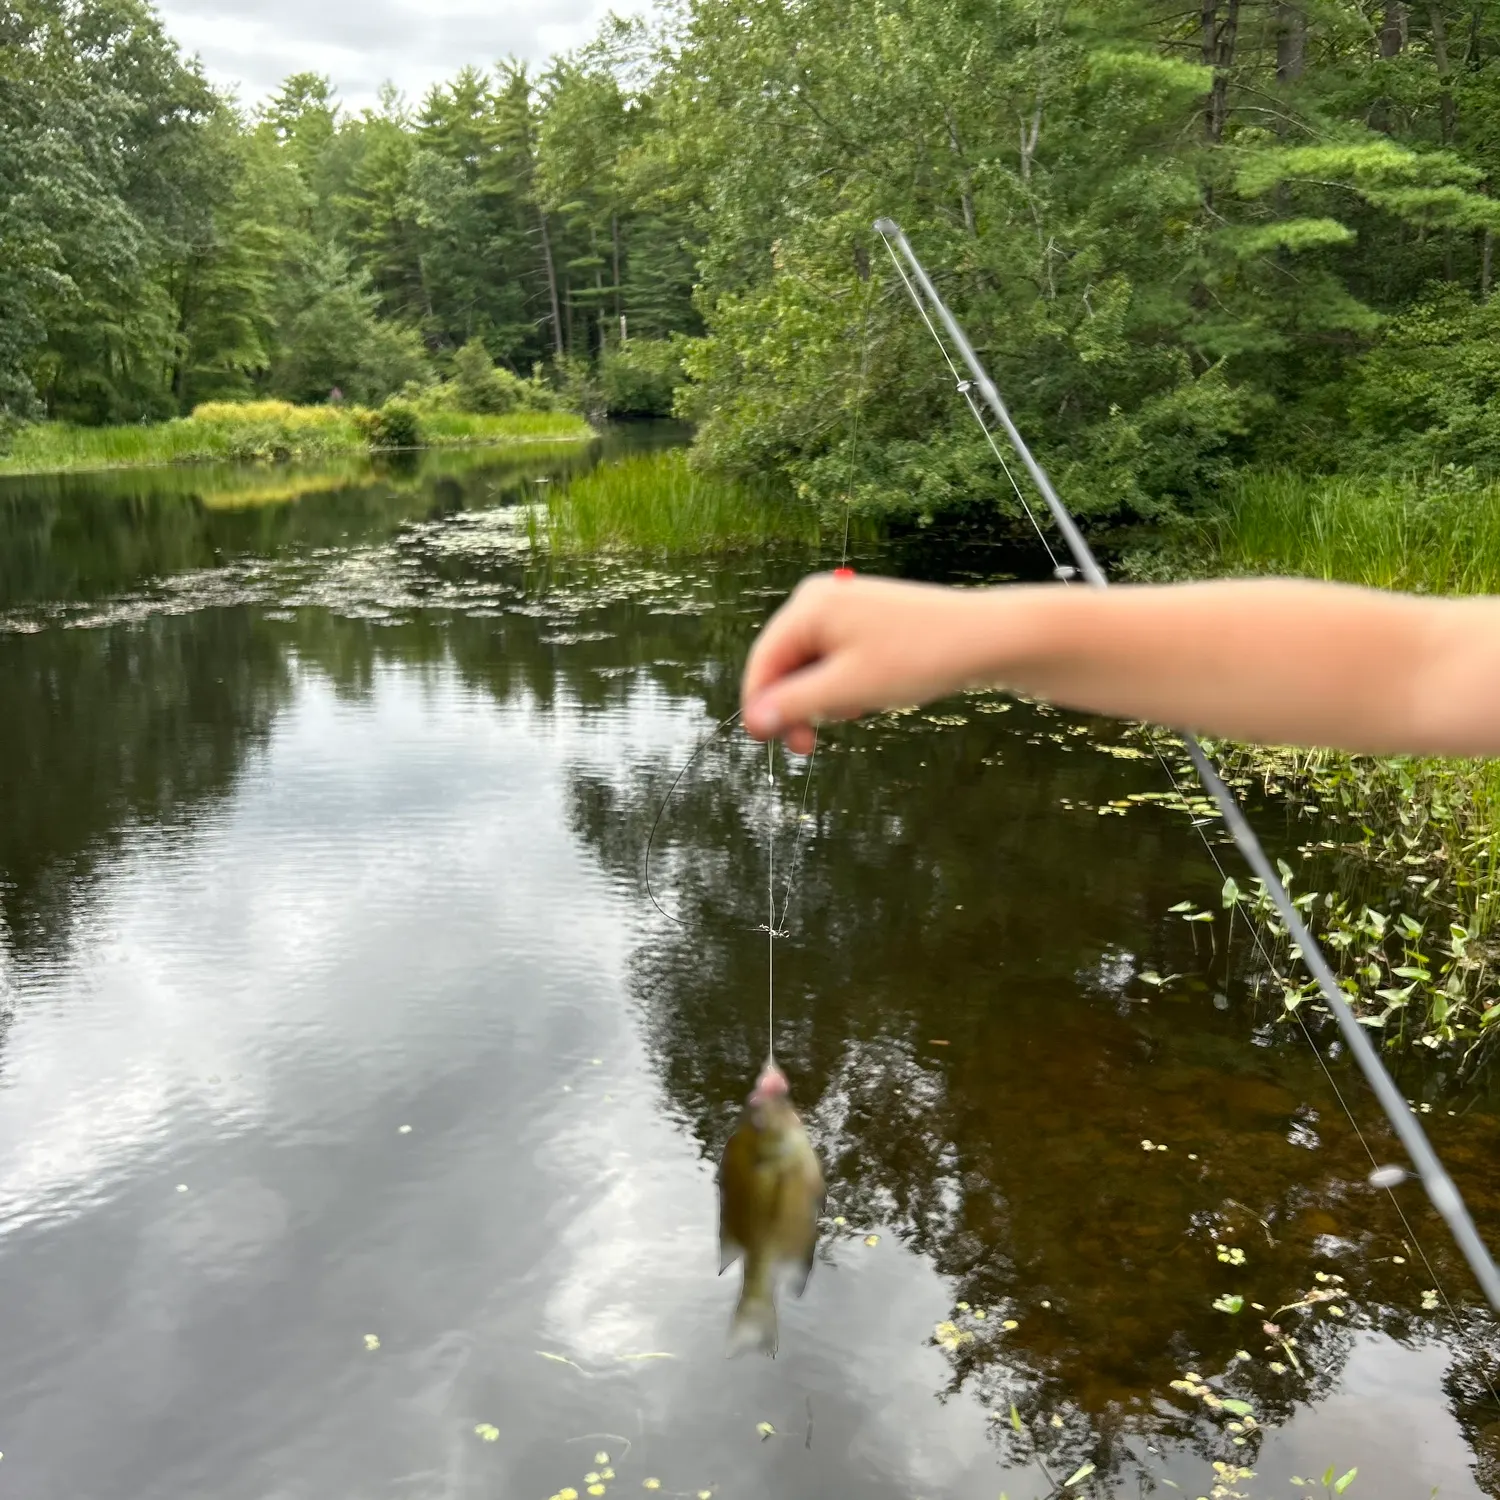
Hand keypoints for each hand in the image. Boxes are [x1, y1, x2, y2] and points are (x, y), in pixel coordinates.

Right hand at [740, 573, 991, 751]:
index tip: (768, 745)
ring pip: (812, 666)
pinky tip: (873, 695)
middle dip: (798, 704)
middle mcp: (820, 599)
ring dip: (827, 697)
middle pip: (785, 663)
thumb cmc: (917, 658)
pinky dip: (847, 684)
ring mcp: (844, 607)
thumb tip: (753, 720)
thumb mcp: (847, 690)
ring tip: (862, 708)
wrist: (984, 637)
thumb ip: (794, 705)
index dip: (760, 706)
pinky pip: (837, 659)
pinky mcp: (866, 619)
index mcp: (808, 607)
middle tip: (810, 746)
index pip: (763, 662)